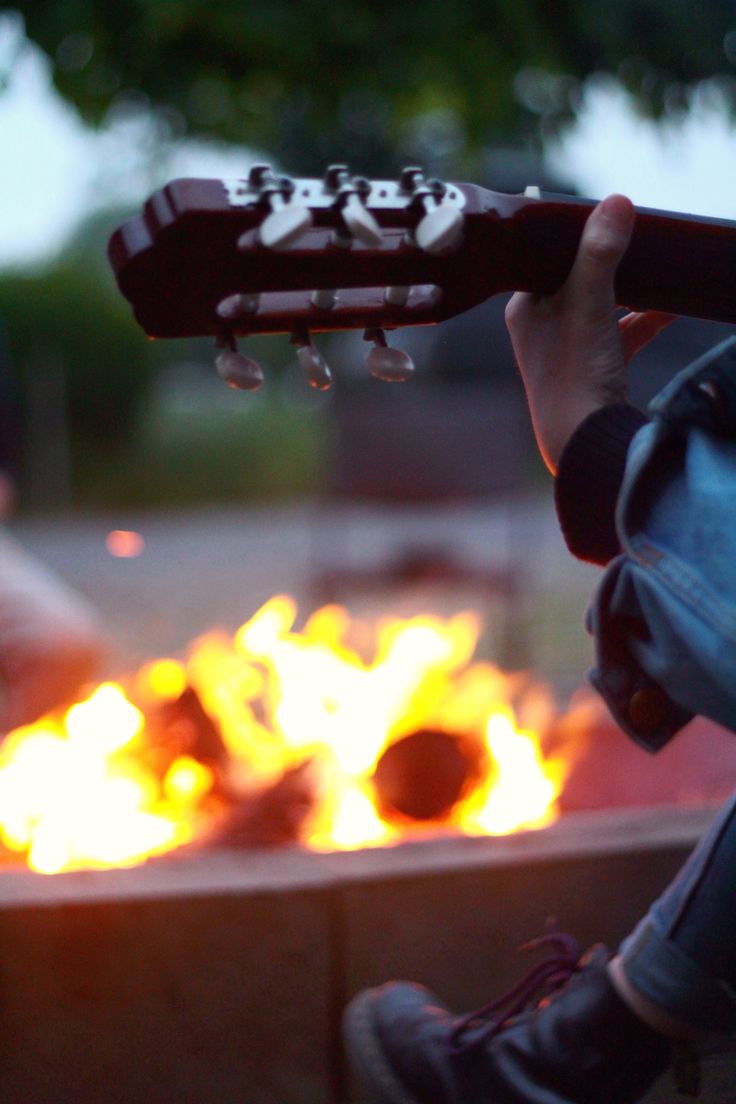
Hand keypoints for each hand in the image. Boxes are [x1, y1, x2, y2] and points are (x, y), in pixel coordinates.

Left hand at [505, 193, 674, 472]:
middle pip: (577, 278)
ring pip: (604, 304)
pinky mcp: (596, 369)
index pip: (544, 256)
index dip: (573, 234)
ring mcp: (569, 349)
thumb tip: (617, 202)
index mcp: (525, 308)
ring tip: (658, 265)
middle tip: (636, 233)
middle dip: (609, 258)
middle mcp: (541, 327)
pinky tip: (671, 307)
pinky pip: (623, 332)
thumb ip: (599, 254)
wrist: (585, 442)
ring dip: (632, 287)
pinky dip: (645, 318)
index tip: (603, 213)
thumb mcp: (588, 305)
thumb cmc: (574, 374)